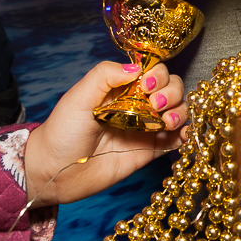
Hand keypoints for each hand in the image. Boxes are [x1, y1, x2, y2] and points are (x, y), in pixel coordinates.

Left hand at [23, 61, 187, 206]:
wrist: (54, 172)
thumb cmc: (61, 132)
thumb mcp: (78, 97)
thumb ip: (105, 75)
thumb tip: (137, 68)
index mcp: (123, 89)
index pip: (153, 72)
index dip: (158, 75)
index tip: (148, 85)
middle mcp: (138, 105)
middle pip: (171, 88)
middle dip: (172, 92)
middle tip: (157, 104)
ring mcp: (145, 128)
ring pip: (178, 111)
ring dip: (181, 111)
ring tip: (168, 121)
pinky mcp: (149, 151)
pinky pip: (176, 140)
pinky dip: (186, 134)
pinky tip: (183, 134)